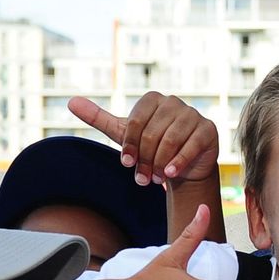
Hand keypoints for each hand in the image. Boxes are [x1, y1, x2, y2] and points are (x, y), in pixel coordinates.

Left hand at [69, 94, 218, 185]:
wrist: (183, 166)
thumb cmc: (152, 147)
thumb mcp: (124, 134)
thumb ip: (99, 118)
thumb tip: (70, 101)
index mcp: (153, 99)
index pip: (136, 122)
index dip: (129, 145)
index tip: (126, 164)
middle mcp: (174, 102)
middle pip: (153, 133)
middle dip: (145, 160)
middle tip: (142, 179)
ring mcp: (193, 114)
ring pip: (171, 140)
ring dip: (160, 163)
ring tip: (157, 179)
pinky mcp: (208, 129)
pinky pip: (191, 145)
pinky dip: (179, 161)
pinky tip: (171, 173)